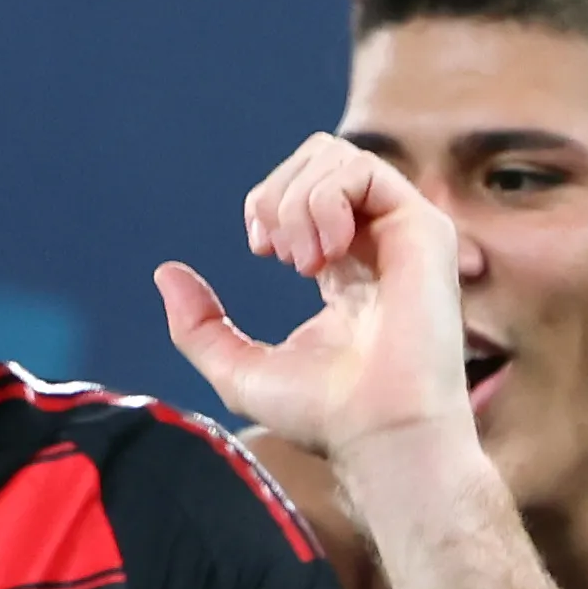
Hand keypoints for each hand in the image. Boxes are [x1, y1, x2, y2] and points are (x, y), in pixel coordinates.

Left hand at [154, 134, 481, 476]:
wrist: (376, 431)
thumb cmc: (323, 413)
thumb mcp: (237, 368)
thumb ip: (199, 325)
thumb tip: (164, 272)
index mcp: (342, 266)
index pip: (304, 190)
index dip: (267, 202)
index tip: (260, 251)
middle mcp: (375, 243)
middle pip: (320, 158)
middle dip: (278, 192)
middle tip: (274, 252)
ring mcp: (402, 233)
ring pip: (339, 157)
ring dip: (298, 203)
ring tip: (302, 264)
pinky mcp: (423, 229)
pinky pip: (363, 169)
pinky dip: (324, 201)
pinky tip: (325, 257)